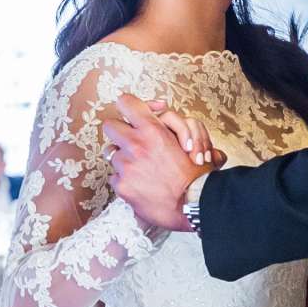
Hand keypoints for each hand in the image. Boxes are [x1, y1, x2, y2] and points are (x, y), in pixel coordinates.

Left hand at [103, 93, 210, 231]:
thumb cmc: (197, 174)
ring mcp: (126, 166)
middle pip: (110, 126)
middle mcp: (135, 145)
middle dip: (119, 132)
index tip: (135, 114)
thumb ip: (173, 125)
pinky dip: (126, 180)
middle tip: (132, 141)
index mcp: (152, 130)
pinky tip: (141, 185)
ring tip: (141, 168)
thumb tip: (163, 112)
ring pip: (112, 154)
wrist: (195, 203)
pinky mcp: (122, 186)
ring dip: (125, 159)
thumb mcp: (190, 139)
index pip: (126, 103)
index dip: (129, 106)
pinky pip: (116, 178)